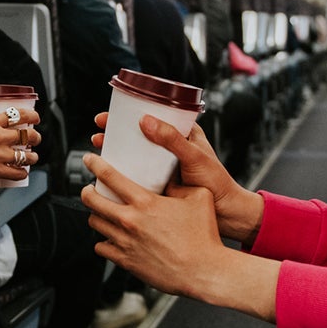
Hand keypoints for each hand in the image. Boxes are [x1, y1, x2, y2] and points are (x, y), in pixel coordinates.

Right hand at [0, 108, 42, 187]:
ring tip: (31, 158)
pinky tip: (21, 173)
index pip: (18, 114)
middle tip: (35, 140)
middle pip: (27, 135)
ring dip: (32, 157)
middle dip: (35, 138)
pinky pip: (17, 172)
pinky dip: (22, 174)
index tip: (35, 118)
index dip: (31, 116)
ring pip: (26, 155)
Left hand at [79, 152, 225, 298]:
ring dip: (96, 215)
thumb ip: (180, 184)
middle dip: (87, 191)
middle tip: (91, 189)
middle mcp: (130, 221)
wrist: (204, 271)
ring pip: (95, 223)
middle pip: (91, 200)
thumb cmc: (204, 236)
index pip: (109, 176)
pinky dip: (103, 241)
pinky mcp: (125, 261)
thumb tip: (171, 177)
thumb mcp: (198, 197)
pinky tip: (111, 238)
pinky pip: (101, 247)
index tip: (89, 160)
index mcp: (145, 202)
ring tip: (103, 213)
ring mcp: (125, 242)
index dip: (94, 164)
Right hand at [90, 112, 258, 243]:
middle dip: (117, 132)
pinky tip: (110, 176)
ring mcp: (165, 166)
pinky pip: (139, 174)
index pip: (154, 116)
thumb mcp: (194, 157)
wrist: (226, 214)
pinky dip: (124, 173)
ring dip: (117, 152)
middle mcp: (172, 147)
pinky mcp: (161, 183)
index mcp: (183, 134)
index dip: (130, 113)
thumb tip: (145, 121)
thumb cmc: (217, 183)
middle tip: (99, 133)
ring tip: (99, 152)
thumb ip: (172, 140)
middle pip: (140, 134)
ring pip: (137, 154)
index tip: (111, 115)